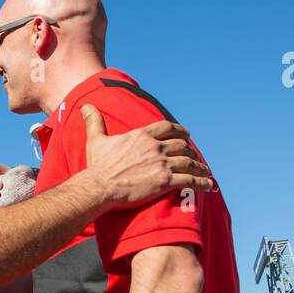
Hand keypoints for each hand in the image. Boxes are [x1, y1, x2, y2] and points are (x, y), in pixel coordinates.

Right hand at [81, 109, 210, 206]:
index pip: (167, 128)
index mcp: (142, 136)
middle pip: (181, 145)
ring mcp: (161, 164)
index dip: (179, 130)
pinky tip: (207, 185)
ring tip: (204, 171)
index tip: (186, 133)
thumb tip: (86, 106)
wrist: (100, 186)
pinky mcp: (164, 181)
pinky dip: (200, 182)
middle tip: (194, 156)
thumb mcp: (95, 140)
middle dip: (190, 150)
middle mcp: (155, 147)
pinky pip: (189, 180)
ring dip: (199, 166)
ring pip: (188, 162)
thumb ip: (94, 122)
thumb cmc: (97, 166)